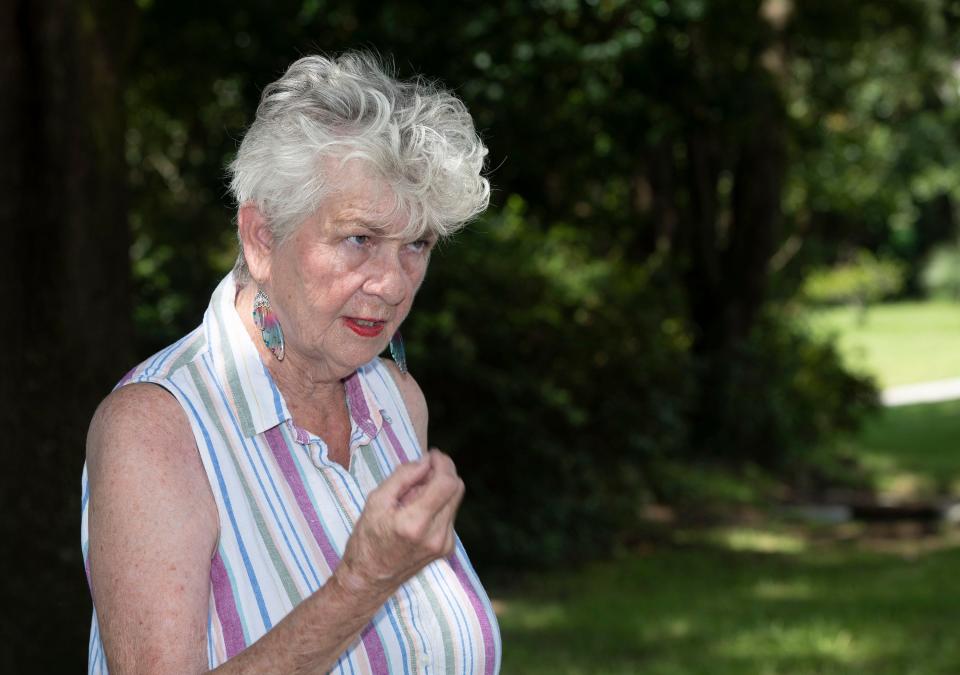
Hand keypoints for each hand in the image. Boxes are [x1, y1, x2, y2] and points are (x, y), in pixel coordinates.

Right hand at [334, 449, 464, 599]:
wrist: (369, 579)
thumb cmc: (367, 539)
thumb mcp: (376, 501)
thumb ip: (404, 476)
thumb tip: (426, 461)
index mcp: (415, 523)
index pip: (447, 482)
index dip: (443, 463)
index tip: (431, 455)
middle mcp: (435, 535)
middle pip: (457, 488)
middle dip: (443, 472)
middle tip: (422, 471)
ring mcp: (444, 544)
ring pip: (455, 500)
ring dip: (440, 489)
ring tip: (414, 496)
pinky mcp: (446, 548)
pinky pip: (450, 514)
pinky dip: (438, 504)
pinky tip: (418, 511)